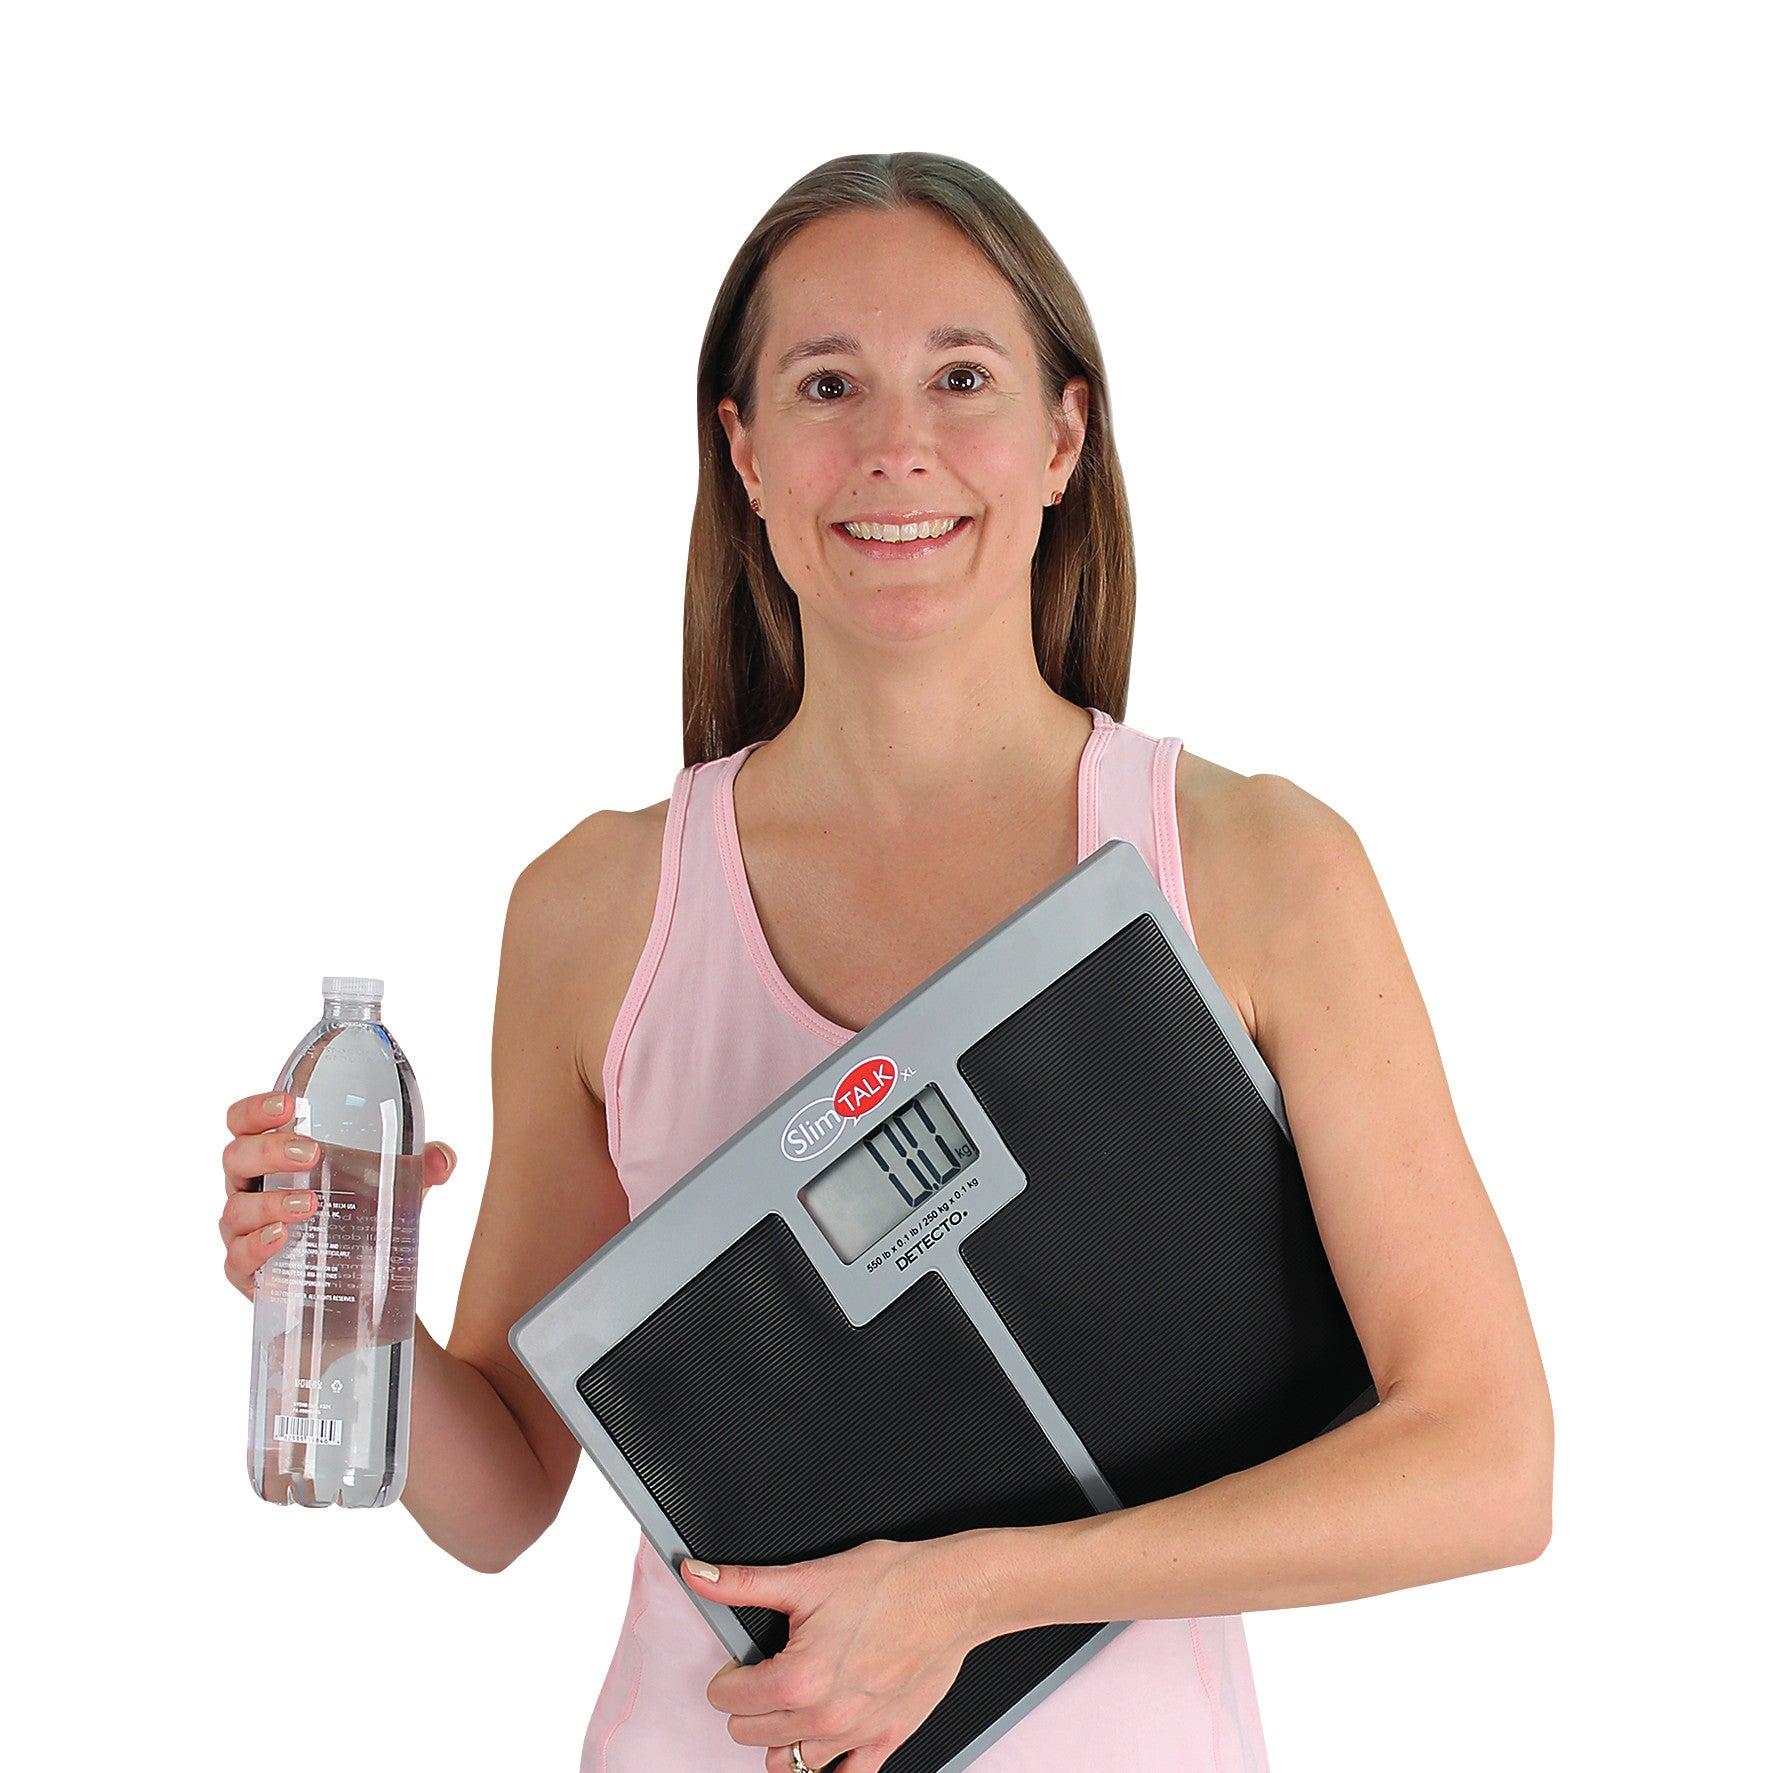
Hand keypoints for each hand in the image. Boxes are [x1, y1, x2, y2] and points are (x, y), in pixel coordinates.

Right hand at [218, 1089, 456, 1299]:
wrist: (361, 1284)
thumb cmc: (361, 1212)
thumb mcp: (394, 1184)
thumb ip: (422, 1165)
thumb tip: (443, 1160)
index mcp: (273, 1156)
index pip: (244, 1123)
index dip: (255, 1109)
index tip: (288, 1104)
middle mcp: (251, 1188)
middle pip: (236, 1158)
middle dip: (269, 1150)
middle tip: (310, 1153)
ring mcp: (244, 1231)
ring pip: (235, 1210)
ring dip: (269, 1202)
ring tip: (309, 1204)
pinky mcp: (249, 1273)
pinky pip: (237, 1260)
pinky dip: (255, 1246)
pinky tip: (280, 1237)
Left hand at [685, 1534, 992, 1772]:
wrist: (951, 1595)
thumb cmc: (890, 1583)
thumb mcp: (808, 1576)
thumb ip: (744, 1582)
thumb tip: (698, 1575)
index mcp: (799, 1678)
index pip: (729, 1699)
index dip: (728, 1675)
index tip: (739, 1661)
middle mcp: (824, 1717)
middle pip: (750, 1733)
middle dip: (749, 1703)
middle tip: (766, 1673)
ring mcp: (855, 1736)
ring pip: (787, 1763)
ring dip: (780, 1735)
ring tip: (792, 1702)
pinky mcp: (885, 1743)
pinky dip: (827, 1767)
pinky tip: (824, 1744)